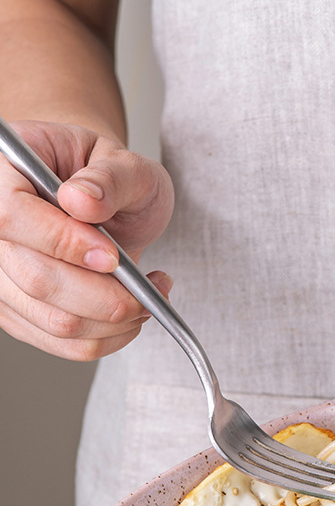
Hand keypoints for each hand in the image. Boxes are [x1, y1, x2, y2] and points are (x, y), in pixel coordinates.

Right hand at [0, 120, 174, 359]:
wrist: (103, 201)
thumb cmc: (108, 177)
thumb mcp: (126, 162)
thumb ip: (110, 178)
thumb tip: (81, 199)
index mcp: (2, 172)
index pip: (11, 215)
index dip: (64, 242)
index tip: (112, 256)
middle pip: (35, 278)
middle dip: (105, 295)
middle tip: (148, 286)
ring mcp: (1, 276)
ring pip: (53, 320)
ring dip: (114, 320)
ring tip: (147, 296)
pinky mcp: (20, 312)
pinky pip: (64, 343)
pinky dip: (109, 337)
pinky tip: (132, 312)